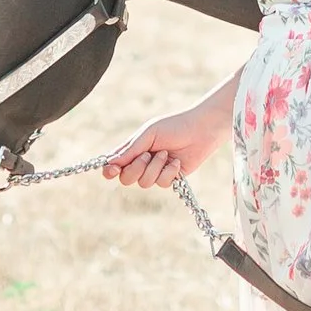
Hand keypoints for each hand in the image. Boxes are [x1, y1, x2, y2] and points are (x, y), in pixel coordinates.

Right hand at [102, 91, 232, 188]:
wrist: (200, 130)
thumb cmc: (173, 126)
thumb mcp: (148, 134)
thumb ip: (130, 150)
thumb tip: (110, 163)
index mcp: (133, 149)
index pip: (114, 165)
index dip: (110, 171)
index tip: (113, 170)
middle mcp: (142, 162)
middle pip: (126, 179)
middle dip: (136, 169)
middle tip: (147, 155)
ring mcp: (155, 171)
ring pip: (144, 183)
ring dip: (155, 168)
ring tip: (165, 153)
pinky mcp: (170, 178)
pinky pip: (161, 184)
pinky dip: (169, 172)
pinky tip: (176, 161)